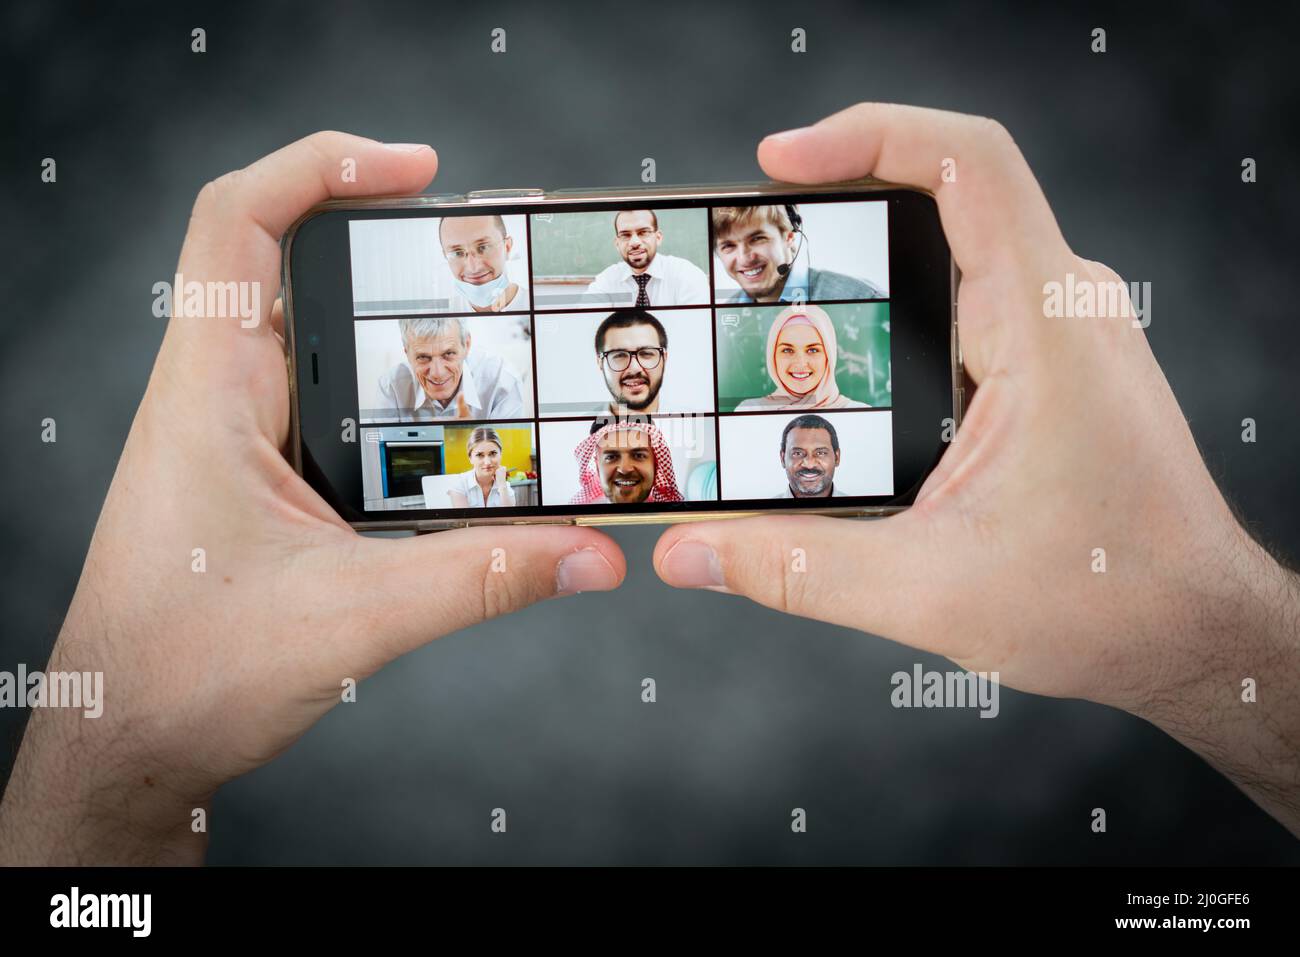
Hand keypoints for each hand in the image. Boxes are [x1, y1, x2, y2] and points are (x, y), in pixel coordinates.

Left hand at [0, 132, 624, 864]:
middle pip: (293, 261)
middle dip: (389, 238)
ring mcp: (240, 433)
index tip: (416, 169)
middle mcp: (220, 396)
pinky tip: (450, 422)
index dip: (323, 166)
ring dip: (393, 320)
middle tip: (480, 249)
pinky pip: (331, 400)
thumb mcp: (355, 618)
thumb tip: (589, 550)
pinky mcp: (264, 473)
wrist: (131, 741)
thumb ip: (483, 577)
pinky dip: (392, 391)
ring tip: (482, 322)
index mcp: (212, 394)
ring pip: (320, 334)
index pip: (240, 224)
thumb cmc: (185, 671)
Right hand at [653, 104, 1299, 834]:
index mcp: (1044, 330)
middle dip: (839, 202)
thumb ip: (796, 567)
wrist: (1194, 632)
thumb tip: (693, 550)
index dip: (867, 134)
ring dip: (868, 261)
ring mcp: (1061, 330)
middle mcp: (1061, 307)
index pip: (968, 165)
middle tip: (753, 242)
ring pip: (955, 247)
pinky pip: (969, 297)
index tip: (780, 162)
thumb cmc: (1107, 601)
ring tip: (781, 295)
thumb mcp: (929, 591)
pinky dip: (899, 308)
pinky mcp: (1052, 361)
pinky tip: (847, 362)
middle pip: (944, 194)